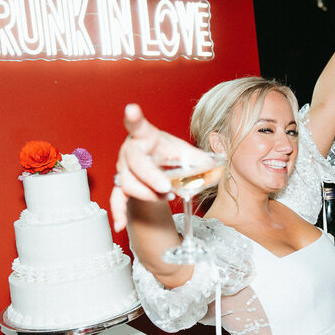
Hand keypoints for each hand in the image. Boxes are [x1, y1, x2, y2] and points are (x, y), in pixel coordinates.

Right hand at [110, 104, 204, 231]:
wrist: (155, 167)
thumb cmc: (168, 154)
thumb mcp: (185, 153)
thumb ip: (199, 158)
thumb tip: (218, 167)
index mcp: (145, 136)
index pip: (138, 126)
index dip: (134, 118)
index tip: (131, 109)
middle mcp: (130, 151)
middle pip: (134, 163)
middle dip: (151, 177)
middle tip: (166, 186)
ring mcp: (123, 169)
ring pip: (128, 184)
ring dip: (149, 194)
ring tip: (168, 195)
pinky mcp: (121, 186)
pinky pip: (117, 200)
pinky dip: (119, 212)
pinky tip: (120, 225)